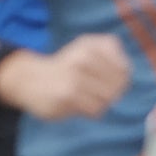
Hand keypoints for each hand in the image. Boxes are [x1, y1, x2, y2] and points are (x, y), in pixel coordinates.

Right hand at [0, 34, 129, 120]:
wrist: (29, 79)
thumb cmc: (66, 67)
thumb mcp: (88, 48)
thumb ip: (113, 53)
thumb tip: (126, 74)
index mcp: (90, 44)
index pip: (125, 70)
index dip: (121, 80)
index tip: (108, 81)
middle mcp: (83, 57)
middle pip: (118, 86)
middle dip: (112, 93)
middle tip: (96, 92)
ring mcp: (75, 77)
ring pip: (107, 99)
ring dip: (100, 103)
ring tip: (85, 97)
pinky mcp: (67, 96)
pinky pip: (95, 110)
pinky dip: (90, 111)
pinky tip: (77, 104)